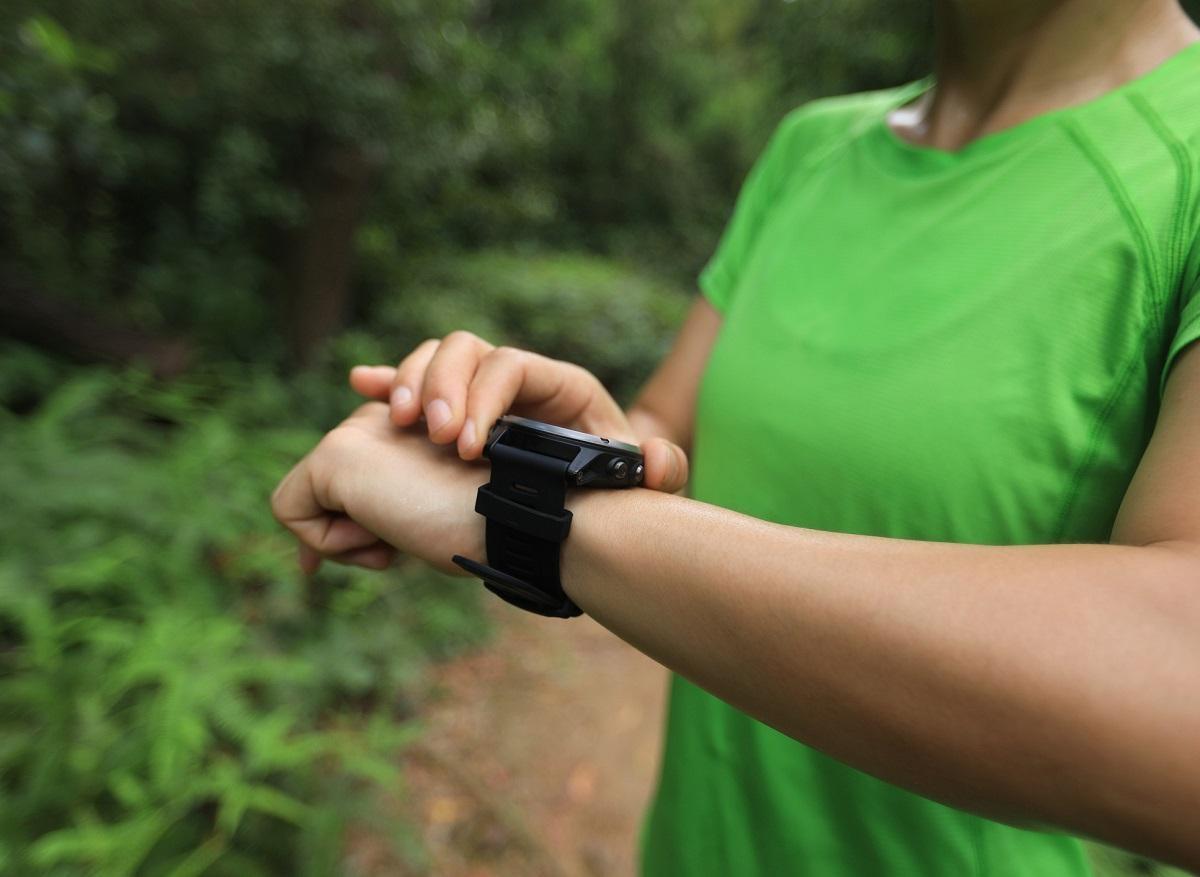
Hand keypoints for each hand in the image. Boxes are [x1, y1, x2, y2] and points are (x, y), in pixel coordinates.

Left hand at [271, 403, 483, 574]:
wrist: (512, 513)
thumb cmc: (486, 525)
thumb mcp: (424, 521)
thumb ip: (380, 523)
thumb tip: (306, 565)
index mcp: (406, 424)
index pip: (347, 472)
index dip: (342, 521)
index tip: (366, 557)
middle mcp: (377, 416)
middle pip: (321, 487)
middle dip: (341, 533)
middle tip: (393, 550)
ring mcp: (353, 430)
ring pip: (305, 498)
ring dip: (343, 538)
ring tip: (397, 535)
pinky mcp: (336, 453)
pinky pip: (291, 511)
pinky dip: (328, 543)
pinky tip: (383, 535)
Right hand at [349, 331, 688, 490]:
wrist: (594, 500)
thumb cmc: (614, 487)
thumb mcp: (640, 481)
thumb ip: (661, 471)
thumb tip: (655, 459)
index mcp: (561, 386)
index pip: (511, 366)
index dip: (484, 397)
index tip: (468, 449)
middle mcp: (517, 379)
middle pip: (467, 350)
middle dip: (443, 384)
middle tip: (432, 434)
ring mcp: (480, 392)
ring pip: (435, 359)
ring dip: (408, 382)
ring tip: (397, 422)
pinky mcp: (455, 413)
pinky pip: (413, 385)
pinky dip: (388, 383)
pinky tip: (362, 386)